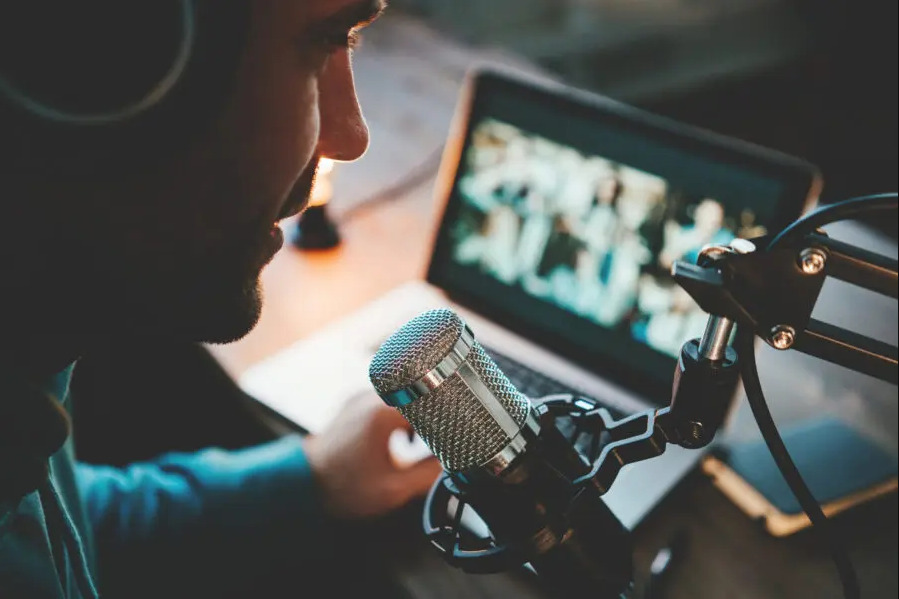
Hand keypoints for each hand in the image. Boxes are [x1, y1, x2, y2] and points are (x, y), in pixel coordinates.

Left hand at [301, 392, 442, 519]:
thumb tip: (451, 464)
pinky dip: (398, 415)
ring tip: (413, 442)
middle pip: (417, 392)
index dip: (446, 413)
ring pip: (403, 395)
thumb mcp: (393, 490)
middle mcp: (370, 398)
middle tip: (438, 438)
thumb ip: (428, 475)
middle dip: (431, 415)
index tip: (455, 428)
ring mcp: (360, 398)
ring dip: (414, 415)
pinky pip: (386, 401)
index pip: (429, 397)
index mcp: (382, 414)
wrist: (305, 482)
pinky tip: (397, 437)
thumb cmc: (342, 487)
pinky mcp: (354, 403)